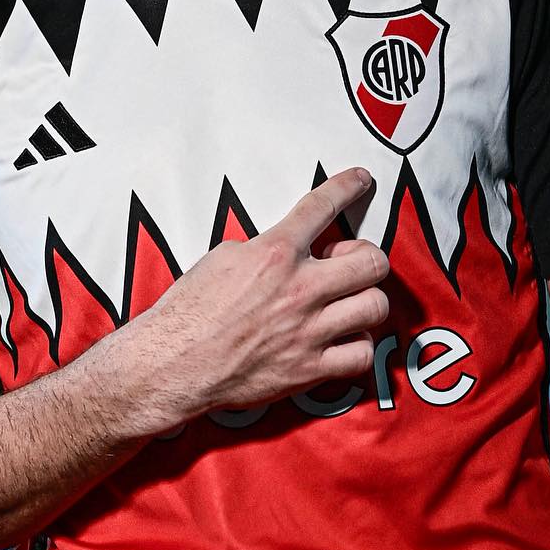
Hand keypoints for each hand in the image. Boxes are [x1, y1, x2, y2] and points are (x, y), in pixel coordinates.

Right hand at [135, 167, 388, 420]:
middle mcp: (299, 289)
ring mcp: (308, 331)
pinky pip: (361, 355)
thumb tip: (288, 250)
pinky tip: (343, 340)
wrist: (173, 363)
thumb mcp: (223, 258)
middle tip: (348, 264)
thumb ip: (264, 249)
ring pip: (375, 306)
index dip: (347, 187)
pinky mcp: (309, 369)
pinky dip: (359, 346)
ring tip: (349, 303)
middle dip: (366, 258)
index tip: (360, 180)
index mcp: (275, 253)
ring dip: (366, 301)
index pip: (322, 206)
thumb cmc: (189, 311)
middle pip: (372, 262)